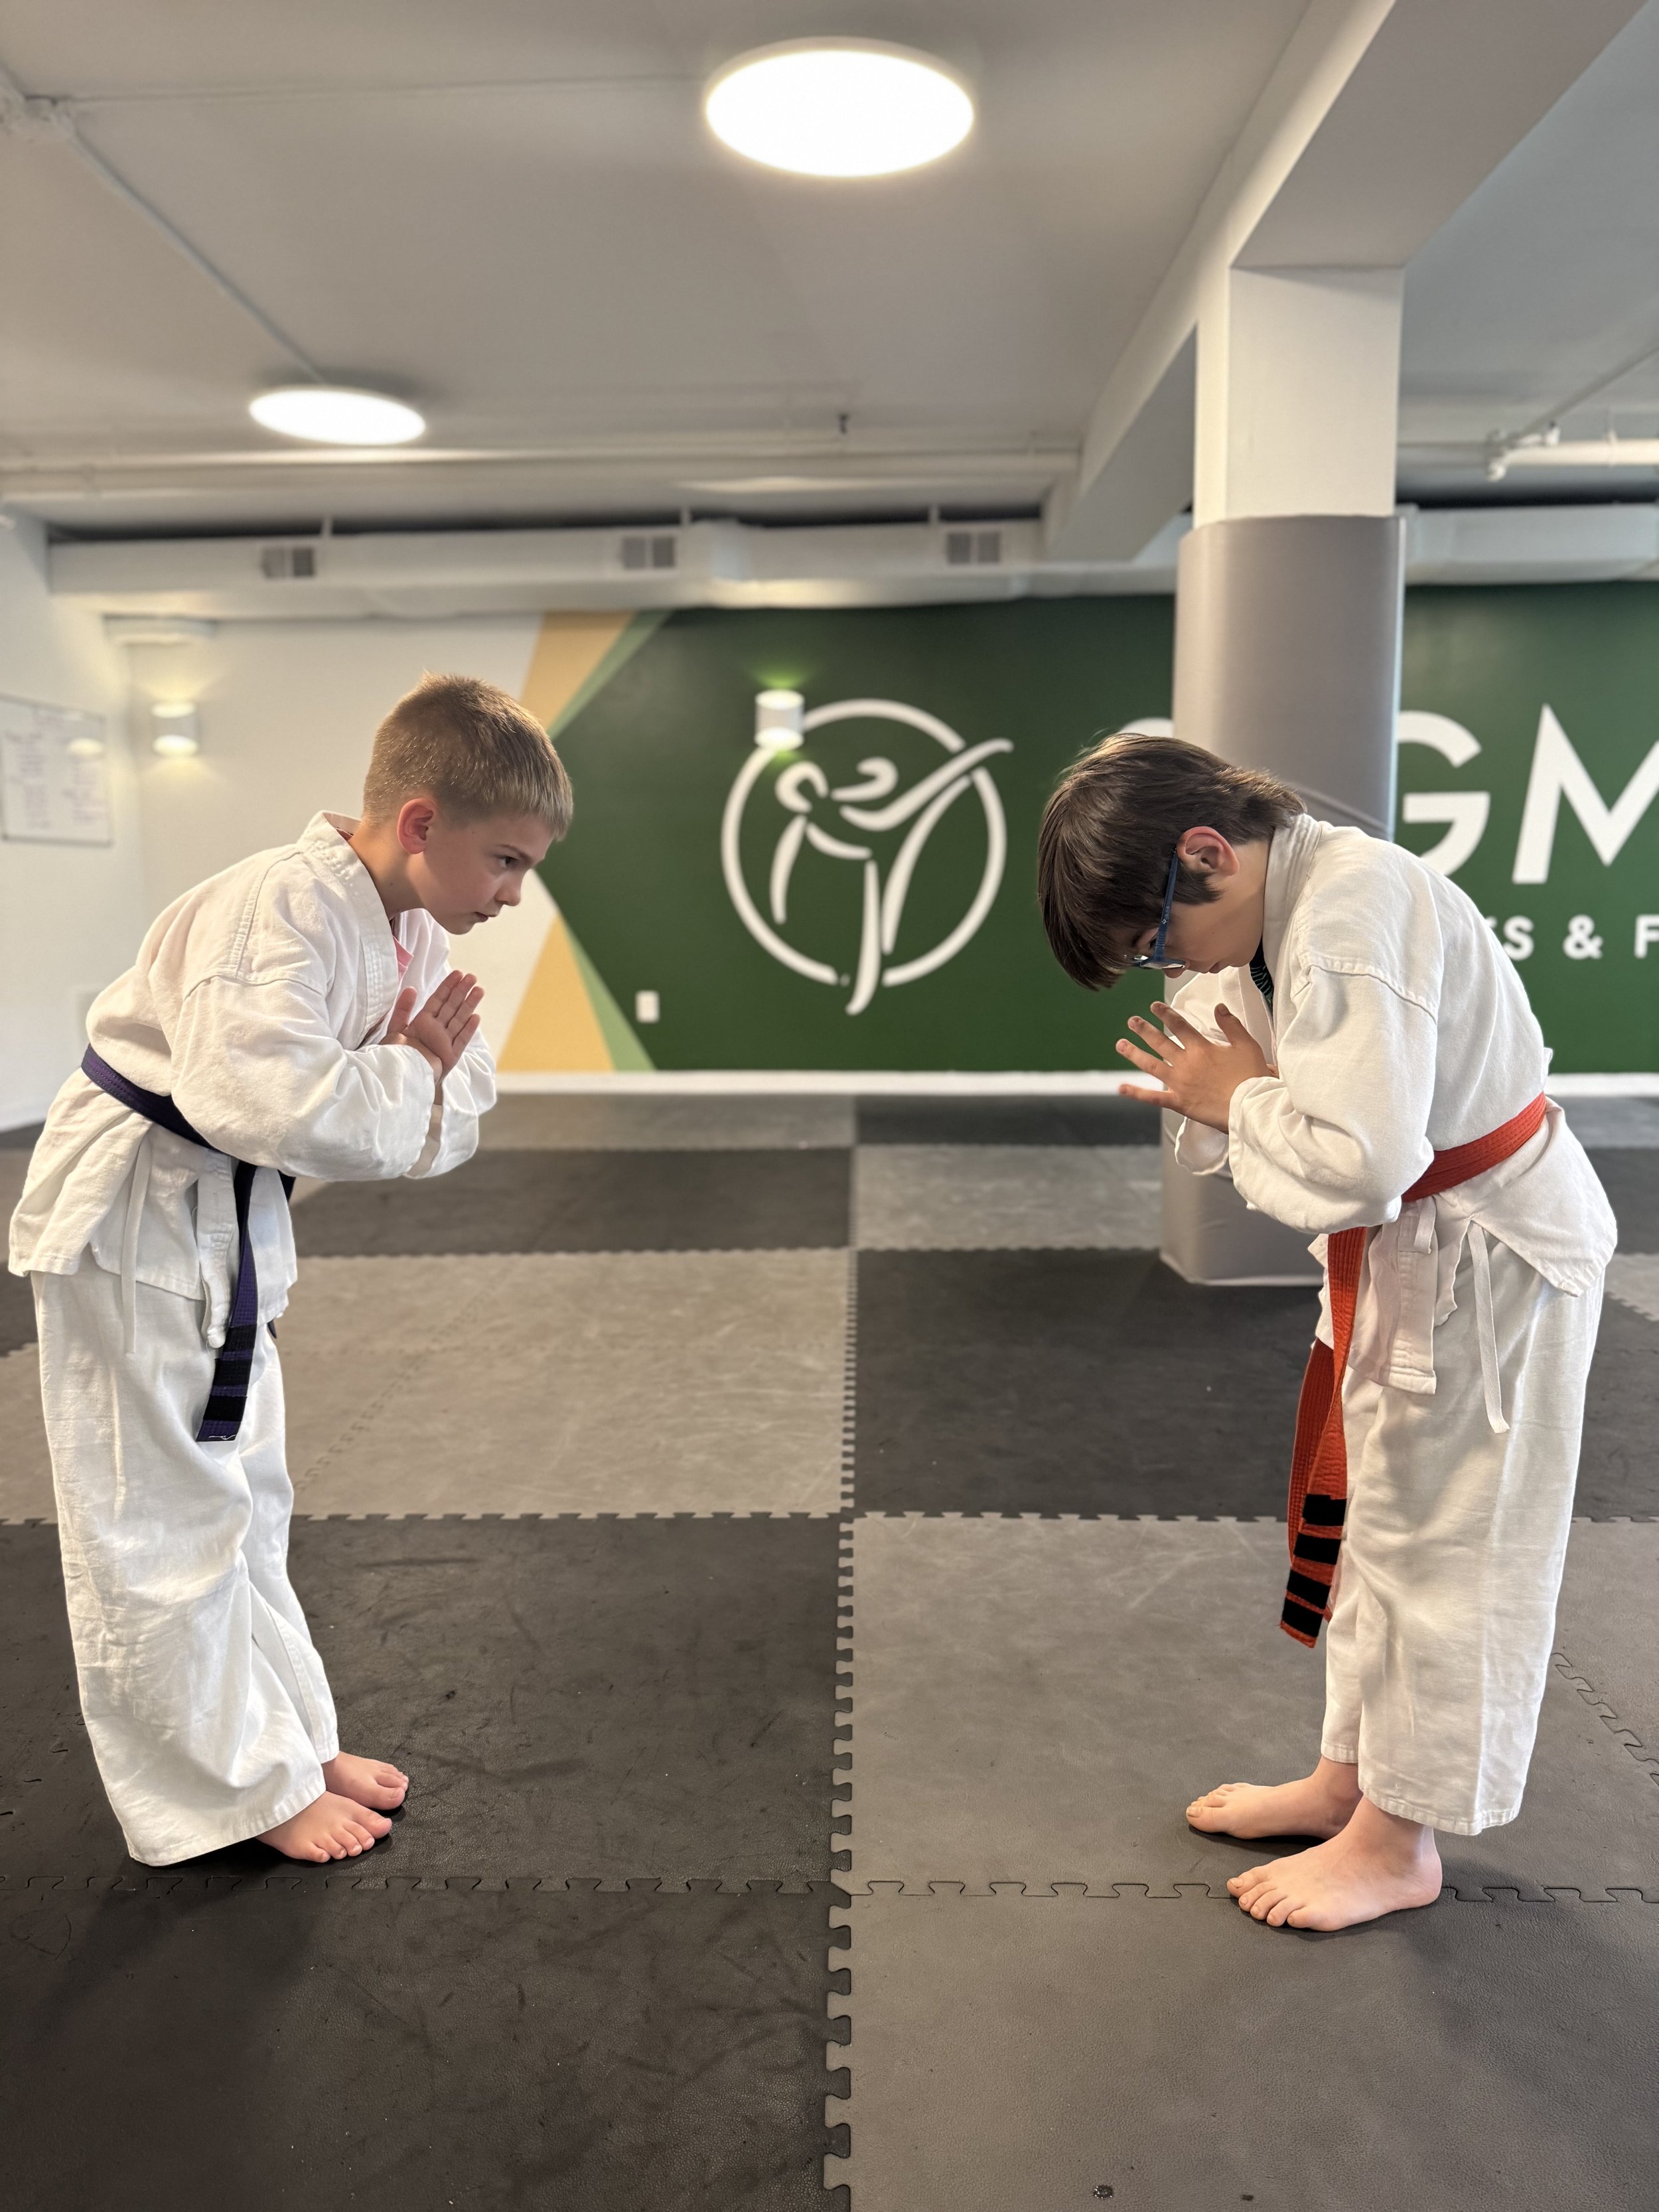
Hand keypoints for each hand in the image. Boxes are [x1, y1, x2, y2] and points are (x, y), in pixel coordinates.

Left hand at [387, 971, 483, 1078]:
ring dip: (469, 1005)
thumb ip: (403, 1008)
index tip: (458, 973)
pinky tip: (476, 1017)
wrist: (396, 1074)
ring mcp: (444, 1043)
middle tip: (472, 977)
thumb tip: (412, 988)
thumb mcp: (396, 1028)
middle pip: (451, 1007)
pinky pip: (461, 1040)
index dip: (448, 986)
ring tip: (479, 990)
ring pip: (459, 1020)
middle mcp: (436, 1031)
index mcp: (423, 1023)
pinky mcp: (450, 1056)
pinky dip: (468, 1029)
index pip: (438, 1000)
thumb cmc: (393, 1054)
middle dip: (462, 992)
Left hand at [1115, 1000, 1274, 1130]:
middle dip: (1144, 1030)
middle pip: (1160, 1042)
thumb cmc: (1252, 1077)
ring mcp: (1179, 1083)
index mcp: (1201, 1048)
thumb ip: (1231, 1024)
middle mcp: (1186, 1063)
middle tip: (1131, 1021)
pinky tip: (1121, 1087)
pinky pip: (1153, 1097)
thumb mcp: (1246, 1045)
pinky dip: (1136, 1093)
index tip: (1153, 1006)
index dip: (1165, 1013)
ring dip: (1134, 1053)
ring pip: (1151, 1065)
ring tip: (1120, 1044)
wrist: (1251, 1106)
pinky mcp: (1178, 1102)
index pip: (1179, 1025)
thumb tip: (1218, 1007)